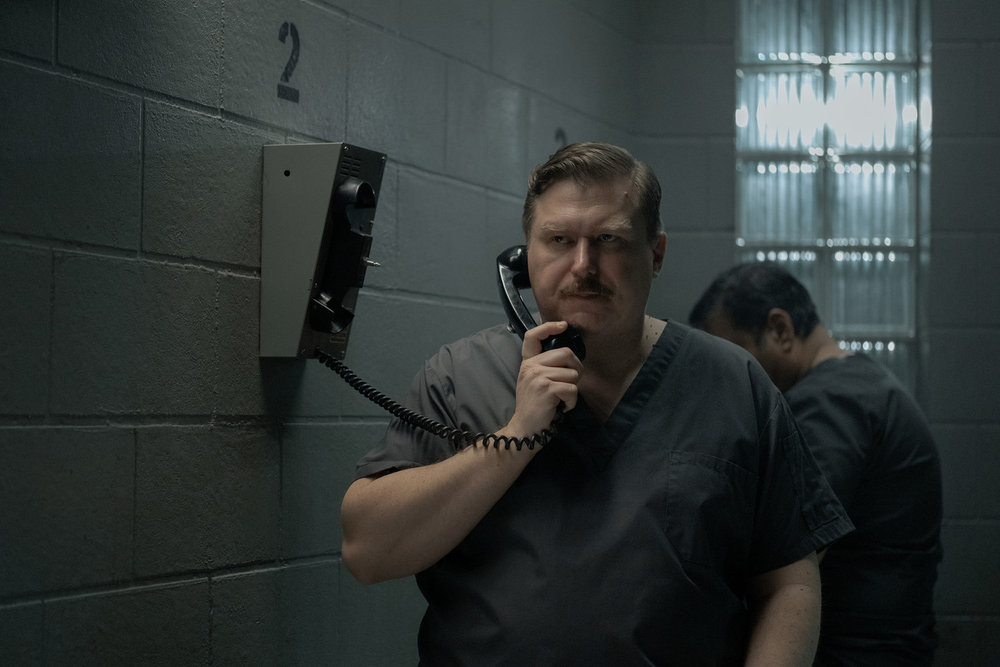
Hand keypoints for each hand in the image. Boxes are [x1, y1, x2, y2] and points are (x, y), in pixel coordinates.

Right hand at [507, 321, 581, 436]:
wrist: (525, 428)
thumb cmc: (535, 406)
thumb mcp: (534, 381)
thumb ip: (545, 366)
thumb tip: (570, 356)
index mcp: (528, 362)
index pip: (532, 336)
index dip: (548, 327)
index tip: (562, 326)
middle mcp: (531, 366)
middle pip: (566, 353)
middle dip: (576, 368)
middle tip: (572, 383)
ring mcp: (537, 376)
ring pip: (572, 374)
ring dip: (573, 390)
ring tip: (561, 399)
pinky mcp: (546, 389)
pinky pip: (572, 388)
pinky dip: (572, 401)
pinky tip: (562, 407)